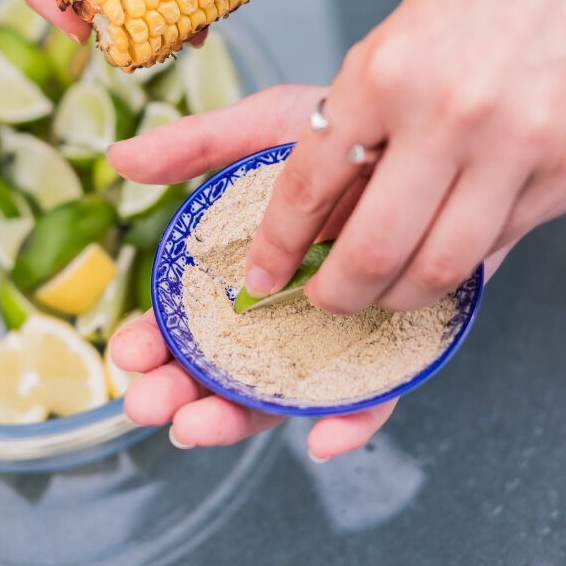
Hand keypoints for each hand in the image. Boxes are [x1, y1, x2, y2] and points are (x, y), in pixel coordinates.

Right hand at [109, 87, 512, 457]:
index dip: (155, 339)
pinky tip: (322, 438)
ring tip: (195, 424)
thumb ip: (198, 146)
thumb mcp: (269, 127)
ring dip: (237, 417)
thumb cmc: (353, 132)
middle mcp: (291, 309)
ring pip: (283, 392)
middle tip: (148, 401)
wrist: (446, 135)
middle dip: (180, 392)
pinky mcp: (402, 345)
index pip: (191, 318)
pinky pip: (375, 396)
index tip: (126, 351)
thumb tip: (119, 156)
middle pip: (226, 366)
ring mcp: (343, 331)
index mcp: (252, 269)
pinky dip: (348, 424)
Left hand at [238, 0, 565, 312]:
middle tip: (325, 299)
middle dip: (337, 295)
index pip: (308, 186)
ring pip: (442, 269)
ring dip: (399, 297)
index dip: (278, 246)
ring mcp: (517, 143)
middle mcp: (448, 111)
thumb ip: (324, 125)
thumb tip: (265, 201)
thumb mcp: (378, 46)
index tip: (264, 276)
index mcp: (382, 72)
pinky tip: (442, 245)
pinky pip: (501, 245)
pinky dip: (461, 260)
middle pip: (375, 250)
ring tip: (382, 288)